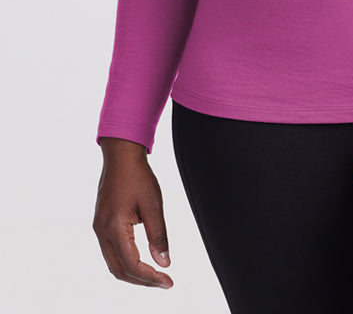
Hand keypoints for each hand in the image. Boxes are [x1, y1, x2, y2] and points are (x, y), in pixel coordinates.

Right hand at [93, 137, 172, 288]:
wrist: (121, 155)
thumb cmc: (137, 176)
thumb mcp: (153, 204)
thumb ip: (158, 235)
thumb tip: (164, 263)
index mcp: (114, 227)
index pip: (131, 265)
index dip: (150, 277)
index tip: (168, 281)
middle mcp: (102, 231)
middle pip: (119, 270)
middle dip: (142, 280)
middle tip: (163, 282)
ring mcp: (99, 228)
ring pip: (113, 263)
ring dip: (133, 273)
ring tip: (154, 275)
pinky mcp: (101, 223)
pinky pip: (111, 251)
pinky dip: (125, 261)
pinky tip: (141, 260)